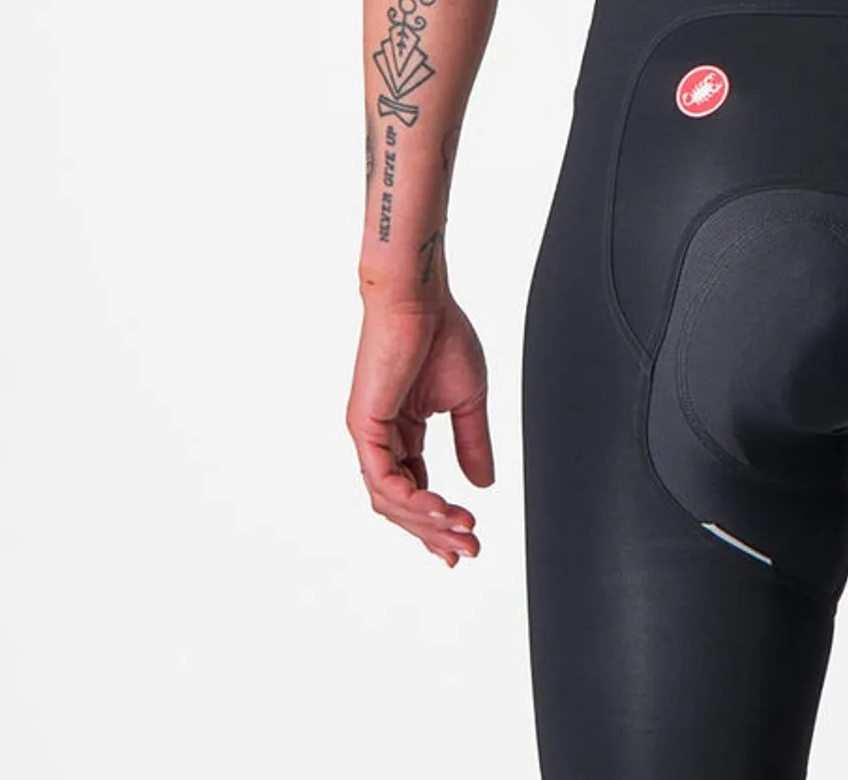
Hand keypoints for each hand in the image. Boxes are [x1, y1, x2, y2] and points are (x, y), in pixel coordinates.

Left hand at [346, 291, 494, 567]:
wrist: (420, 298)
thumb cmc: (441, 334)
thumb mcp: (468, 400)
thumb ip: (472, 443)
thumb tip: (483, 485)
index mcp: (403, 431)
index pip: (416, 490)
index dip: (439, 521)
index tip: (466, 544)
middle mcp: (382, 438)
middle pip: (404, 505)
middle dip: (437, 532)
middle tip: (468, 549)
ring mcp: (370, 435)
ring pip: (391, 501)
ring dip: (427, 522)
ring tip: (462, 530)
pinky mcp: (364, 426)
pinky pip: (383, 479)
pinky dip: (411, 500)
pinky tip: (440, 508)